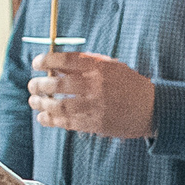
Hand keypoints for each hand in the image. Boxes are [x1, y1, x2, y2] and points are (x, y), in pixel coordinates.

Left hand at [29, 50, 156, 137]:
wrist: (151, 108)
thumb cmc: (128, 84)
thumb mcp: (111, 67)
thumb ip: (86, 64)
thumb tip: (56, 65)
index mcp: (99, 67)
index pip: (66, 60)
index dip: (47, 60)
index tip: (36, 63)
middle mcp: (95, 86)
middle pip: (58, 84)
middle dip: (39, 85)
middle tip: (32, 85)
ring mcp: (95, 106)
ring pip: (59, 106)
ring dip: (42, 104)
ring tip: (34, 101)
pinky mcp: (95, 123)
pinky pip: (67, 122)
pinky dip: (52, 120)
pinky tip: (43, 118)